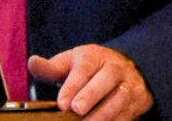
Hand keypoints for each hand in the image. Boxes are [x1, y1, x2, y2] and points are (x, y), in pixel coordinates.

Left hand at [27, 44, 152, 120]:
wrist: (125, 68)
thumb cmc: (89, 69)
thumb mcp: (70, 63)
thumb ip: (50, 68)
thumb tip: (32, 62)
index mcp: (94, 56)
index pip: (84, 69)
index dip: (73, 86)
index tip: (62, 103)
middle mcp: (115, 68)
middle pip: (105, 80)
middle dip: (91, 96)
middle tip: (76, 110)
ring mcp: (130, 84)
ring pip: (120, 99)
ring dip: (103, 115)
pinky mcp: (138, 102)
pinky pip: (128, 114)